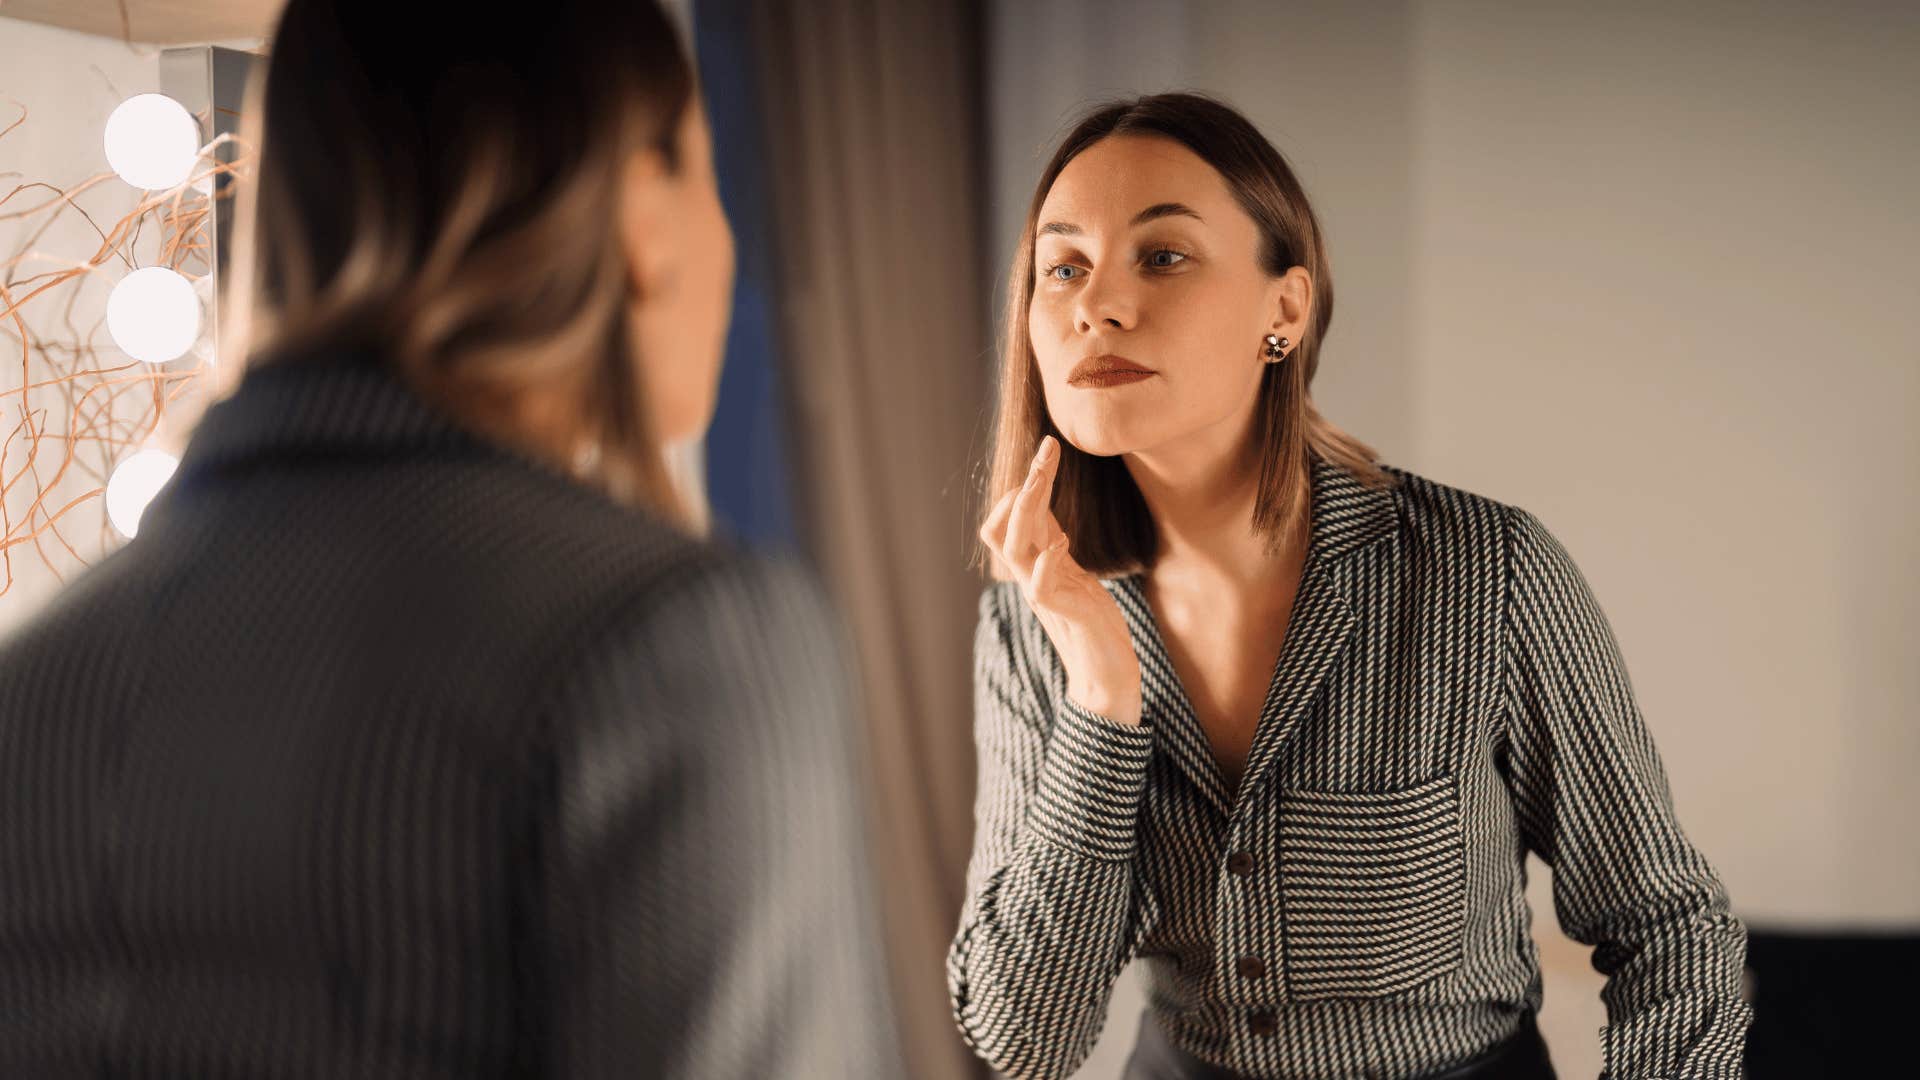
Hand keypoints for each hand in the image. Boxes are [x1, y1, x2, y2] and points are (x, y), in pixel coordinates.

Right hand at [978, 435, 1142, 727]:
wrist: (1105, 674)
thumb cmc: (1092, 623)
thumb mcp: (1072, 573)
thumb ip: (1053, 544)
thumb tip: (1044, 510)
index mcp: (1033, 567)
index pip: (1008, 521)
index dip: (1022, 486)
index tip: (1048, 453)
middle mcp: (1031, 578)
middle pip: (1005, 527)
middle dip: (1026, 484)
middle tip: (1048, 448)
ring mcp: (1045, 596)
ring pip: (1014, 549)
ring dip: (1026, 511)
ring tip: (1041, 480)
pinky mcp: (1064, 614)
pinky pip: (1040, 586)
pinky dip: (1047, 561)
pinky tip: (1062, 544)